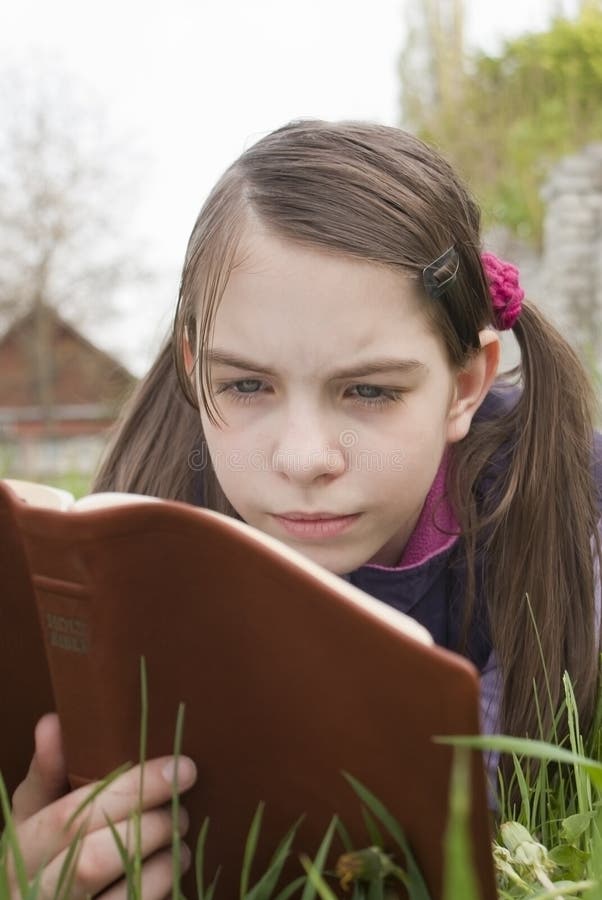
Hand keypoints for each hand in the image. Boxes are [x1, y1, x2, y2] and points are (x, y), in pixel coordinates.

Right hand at [8, 713, 196, 899]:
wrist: (41, 899)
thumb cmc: (43, 849)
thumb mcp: (34, 813)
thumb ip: (46, 772)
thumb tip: (53, 723)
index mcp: (19, 853)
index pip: (71, 819)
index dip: (129, 790)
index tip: (178, 766)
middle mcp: (36, 895)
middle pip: (95, 860)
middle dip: (151, 827)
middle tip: (180, 808)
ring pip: (124, 895)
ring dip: (165, 860)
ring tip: (177, 834)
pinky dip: (165, 886)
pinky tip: (171, 866)